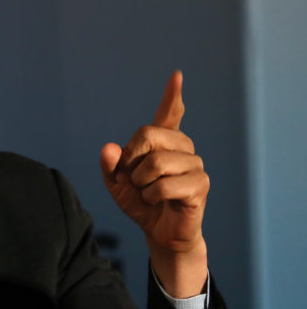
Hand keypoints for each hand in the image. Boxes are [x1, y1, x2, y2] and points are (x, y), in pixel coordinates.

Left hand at [99, 71, 209, 297]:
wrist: (157, 232)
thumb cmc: (140, 203)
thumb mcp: (116, 184)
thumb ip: (110, 166)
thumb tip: (109, 148)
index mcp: (164, 143)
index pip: (170, 114)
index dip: (172, 96)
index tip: (176, 76)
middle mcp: (183, 148)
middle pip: (149, 134)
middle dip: (131, 159)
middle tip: (131, 177)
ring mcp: (194, 165)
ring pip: (155, 164)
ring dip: (141, 183)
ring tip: (148, 193)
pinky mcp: (199, 185)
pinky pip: (163, 186)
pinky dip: (151, 196)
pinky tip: (158, 202)